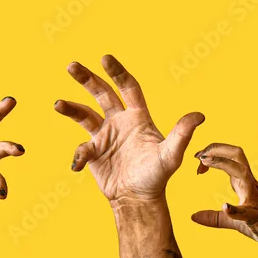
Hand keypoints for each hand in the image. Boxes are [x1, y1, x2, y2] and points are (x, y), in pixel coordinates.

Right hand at [54, 55, 203, 201]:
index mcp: (138, 116)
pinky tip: (78, 165)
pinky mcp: (93, 151)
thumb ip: (182, 134)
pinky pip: (81, 148)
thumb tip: (199, 115)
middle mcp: (120, 121)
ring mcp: (105, 135)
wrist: (137, 199)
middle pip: (101, 93)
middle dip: (87, 79)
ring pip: (84, 114)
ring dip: (71, 108)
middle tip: (72, 66)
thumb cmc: (157, 177)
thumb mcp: (171, 155)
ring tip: (58, 104)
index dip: (117, 72)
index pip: (127, 87)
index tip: (105, 58)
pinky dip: (78, 155)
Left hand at [191, 143, 257, 252]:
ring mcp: (254, 197)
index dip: (213, 152)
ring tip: (204, 162)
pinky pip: (246, 211)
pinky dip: (234, 209)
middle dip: (217, 148)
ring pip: (242, 171)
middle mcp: (249, 183)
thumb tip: (193, 217)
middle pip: (237, 154)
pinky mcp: (256, 216)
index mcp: (243, 181)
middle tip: (198, 155)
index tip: (197, 158)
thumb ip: (213, 216)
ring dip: (222, 163)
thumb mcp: (231, 218)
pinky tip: (225, 207)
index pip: (230, 156)